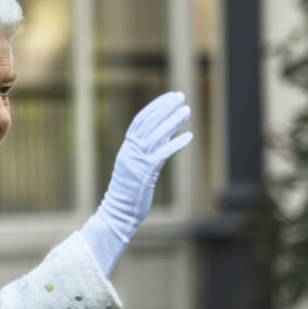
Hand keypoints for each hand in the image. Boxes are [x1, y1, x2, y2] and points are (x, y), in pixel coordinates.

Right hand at [81, 92, 192, 273]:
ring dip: (173, 121)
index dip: (155, 106)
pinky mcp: (146, 172)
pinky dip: (176, 144)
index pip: (140, 120)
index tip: (169, 96)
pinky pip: (163, 153)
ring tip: (187, 110)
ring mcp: (137, 161)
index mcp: (127, 148)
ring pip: (156, 135)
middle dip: (165, 107)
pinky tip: (189, 136)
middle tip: (180, 96)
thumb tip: (167, 135)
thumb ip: (149, 151)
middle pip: (149, 123)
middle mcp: (130, 151)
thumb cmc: (129, 193)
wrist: (118, 212)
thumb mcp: (137, 167)